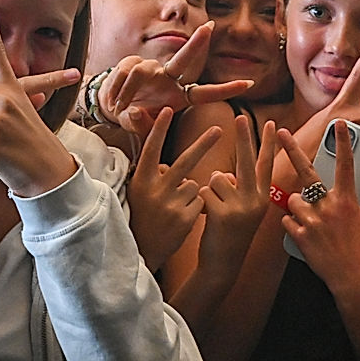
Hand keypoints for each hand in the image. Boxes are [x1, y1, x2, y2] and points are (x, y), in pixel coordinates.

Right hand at [98, 22, 252, 134]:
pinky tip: (112, 101)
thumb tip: (135, 112)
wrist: (112, 107)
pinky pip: (124, 72)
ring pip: (141, 72)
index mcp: (179, 96)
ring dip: (127, 91)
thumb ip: (139, 124)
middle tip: (210, 26)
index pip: (206, 93)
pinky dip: (116, 89)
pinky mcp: (131, 62)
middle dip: (196, 43)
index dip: (226, 89)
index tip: (250, 83)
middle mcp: (169, 78)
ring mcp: (151, 69)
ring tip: (118, 107)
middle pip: (184, 59)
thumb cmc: (135, 119)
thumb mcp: (140, 127)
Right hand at [127, 107, 221, 271]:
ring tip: (174, 209)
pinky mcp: (185, 217)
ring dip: (190, 192)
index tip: (168, 110)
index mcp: (142, 180)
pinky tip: (181, 219)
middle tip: (219, 129)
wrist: (142, 250)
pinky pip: (200, 200)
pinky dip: (196, 207)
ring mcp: (171, 204)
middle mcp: (156, 189)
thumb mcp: (140, 191)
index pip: (151, 148)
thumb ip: (155, 175)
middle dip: (203, 143)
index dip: (159, 129)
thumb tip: (171, 163)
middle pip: (185, 160)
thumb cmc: (142, 216)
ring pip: (194, 183)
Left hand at [196, 116, 277, 271]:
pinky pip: (204, 190)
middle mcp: (256, 200)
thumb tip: (222, 173)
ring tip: (215, 212)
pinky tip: (207, 218)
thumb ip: (238, 189)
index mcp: (263, 198)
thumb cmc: (230, 234)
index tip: (275, 124)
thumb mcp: (244, 211)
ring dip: (210, 190)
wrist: (223, 265)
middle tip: (239, 117)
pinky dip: (201, 200)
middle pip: (247, 161)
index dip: (270, 143)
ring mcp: (240, 207)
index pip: (267, 164)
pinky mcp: (222, 213)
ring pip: (217, 177)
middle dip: (244, 136)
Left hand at [278, 121, 359, 291]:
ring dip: (297, 202)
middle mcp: (328, 207)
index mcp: (347, 200)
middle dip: (293, 150)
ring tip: (308, 212)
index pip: (345, 164)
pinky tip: (302, 229)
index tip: (338, 122)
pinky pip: (287, 221)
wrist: (355, 279)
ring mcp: (312, 222)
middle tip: (283, 133)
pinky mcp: (300, 237)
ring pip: (293, 199)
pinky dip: (292, 222)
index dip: (342, 141)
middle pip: (307, 172)